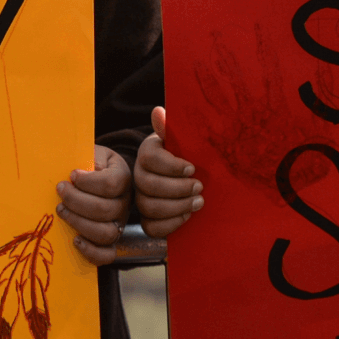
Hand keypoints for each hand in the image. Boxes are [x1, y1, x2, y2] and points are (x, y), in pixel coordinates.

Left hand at [55, 145, 130, 266]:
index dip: (88, 181)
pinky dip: (90, 251)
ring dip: (78, 223)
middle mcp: (125, 202)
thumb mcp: (92, 152)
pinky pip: (107, 254)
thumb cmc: (90, 163)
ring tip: (61, 210)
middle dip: (76, 201)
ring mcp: (120, 223)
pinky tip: (75, 240)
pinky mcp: (111, 240)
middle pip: (106, 209)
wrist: (97, 175)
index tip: (72, 174)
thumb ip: (89, 156)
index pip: (111, 184)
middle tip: (60, 190)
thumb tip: (83, 168)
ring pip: (106, 233)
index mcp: (123, 177)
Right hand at [134, 106, 202, 237]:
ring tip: (199, 202)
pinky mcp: (148, 219)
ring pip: (149, 207)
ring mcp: (141, 198)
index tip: (192, 168)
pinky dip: (171, 224)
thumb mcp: (184, 141)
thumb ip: (172, 129)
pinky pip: (151, 227)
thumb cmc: (189, 156)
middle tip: (200, 187)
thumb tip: (158, 111)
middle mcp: (139, 175)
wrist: (193, 179)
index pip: (150, 158)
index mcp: (148, 153)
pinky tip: (188, 216)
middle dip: (177, 188)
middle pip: (148, 185)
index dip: (171, 166)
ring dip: (177, 206)